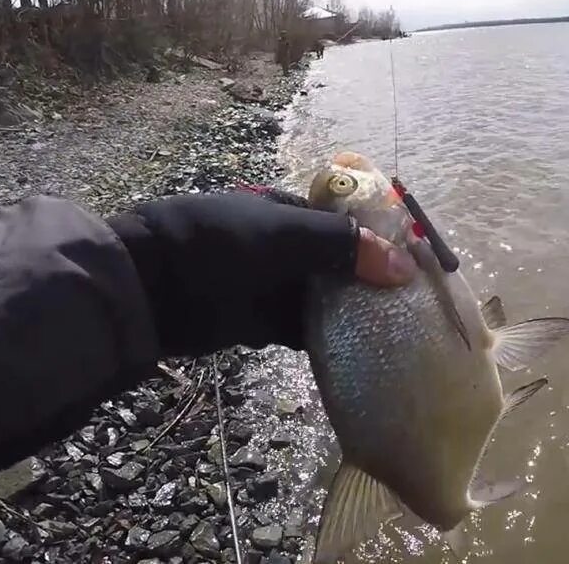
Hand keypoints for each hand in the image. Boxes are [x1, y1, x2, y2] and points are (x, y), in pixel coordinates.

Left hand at [110, 189, 416, 356]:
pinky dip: (328, 341)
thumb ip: (343, 248)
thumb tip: (405, 267)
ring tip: (398, 336)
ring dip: (355, 316)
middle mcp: (288, 246)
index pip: (352, 225)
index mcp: (294, 212)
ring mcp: (274, 285)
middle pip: (344, 266)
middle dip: (375, 284)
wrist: (149, 287)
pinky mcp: (260, 322)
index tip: (420, 268)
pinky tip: (358, 356)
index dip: (385, 243)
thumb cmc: (217, 246)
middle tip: (417, 310)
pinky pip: (303, 330)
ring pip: (327, 301)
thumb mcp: (284, 235)